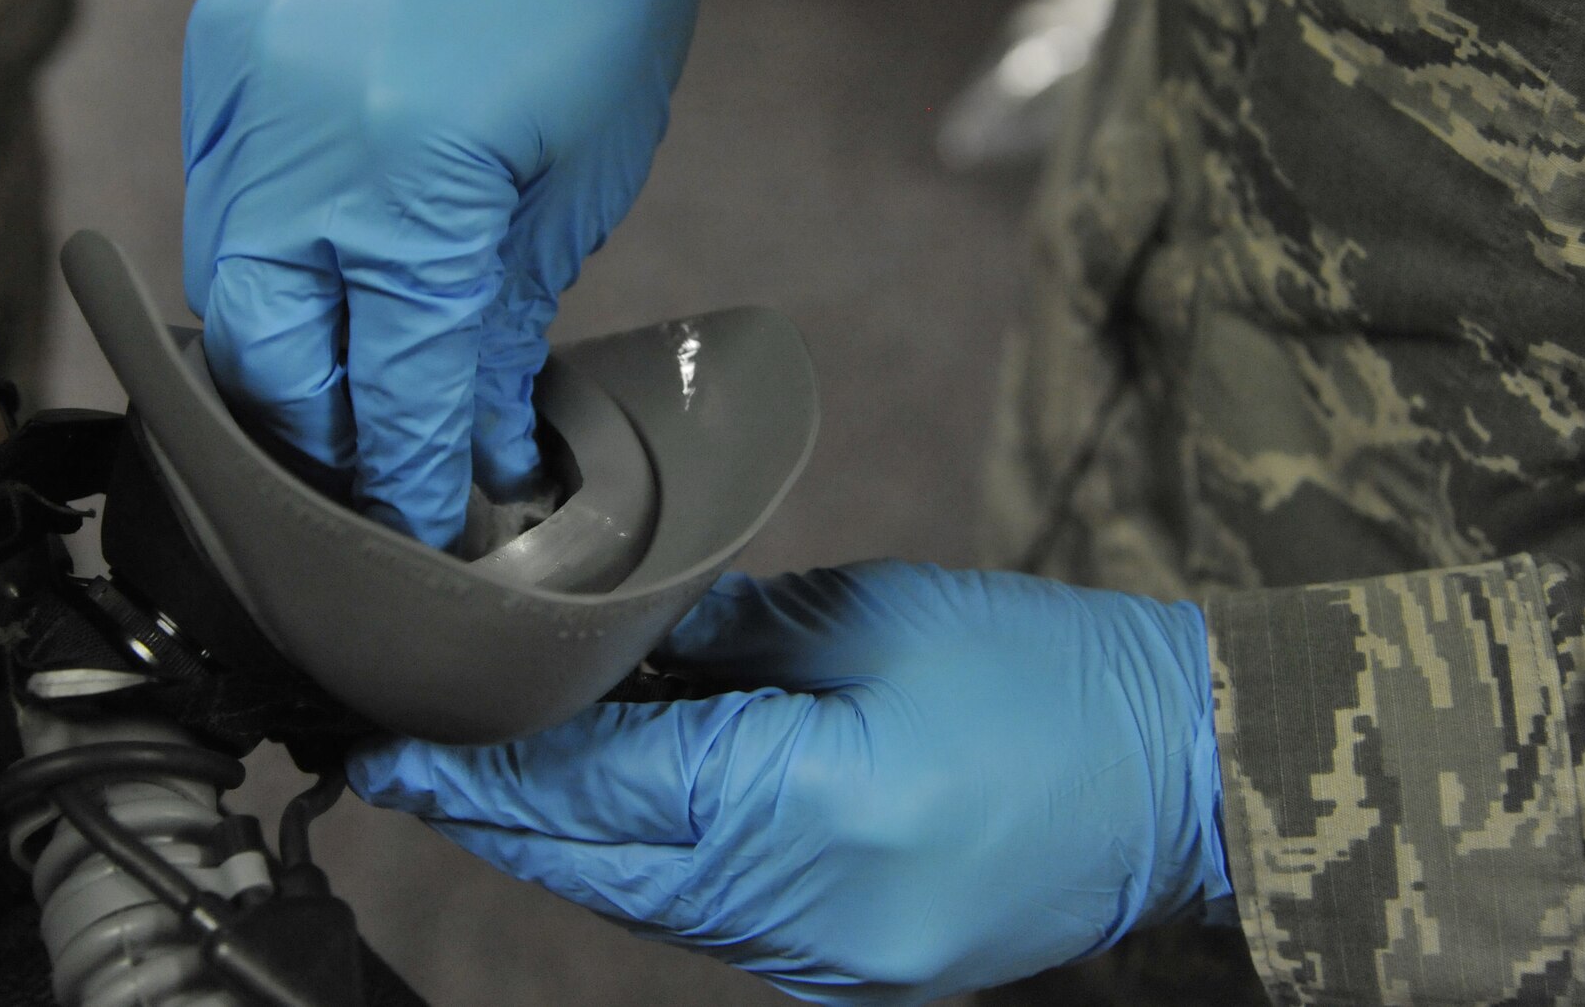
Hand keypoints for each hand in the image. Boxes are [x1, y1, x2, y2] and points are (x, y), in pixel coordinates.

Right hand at [182, 0, 744, 547]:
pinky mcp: (218, 49)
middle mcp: (299, 140)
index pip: (395, 387)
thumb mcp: (579, 177)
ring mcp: (239, 88)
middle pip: (267, 361)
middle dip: (318, 443)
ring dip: (284, 355)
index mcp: (413, 182)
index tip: (430, 530)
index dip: (413, 478)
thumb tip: (477, 432)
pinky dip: (267, 256)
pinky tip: (320, 277)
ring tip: (351, 389)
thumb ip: (504, 320)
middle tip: (375, 482)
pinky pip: (218, 195)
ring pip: (223, 284)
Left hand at [348, 562, 1230, 1003]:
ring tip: (486, 785)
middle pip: (603, 866)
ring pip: (648, 905)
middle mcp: (803, 913)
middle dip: (497, 818)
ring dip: (567, 847)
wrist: (1184, 776)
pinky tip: (608, 822)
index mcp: (805, 808)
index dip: (488, 766)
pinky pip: (712, 922)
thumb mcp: (870, 615)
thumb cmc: (1043, 673)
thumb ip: (725, 635)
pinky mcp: (855, 970)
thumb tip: (618, 636)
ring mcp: (830, 961)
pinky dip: (647, 870)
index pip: (600, 787)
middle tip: (404, 767)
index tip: (399, 744)